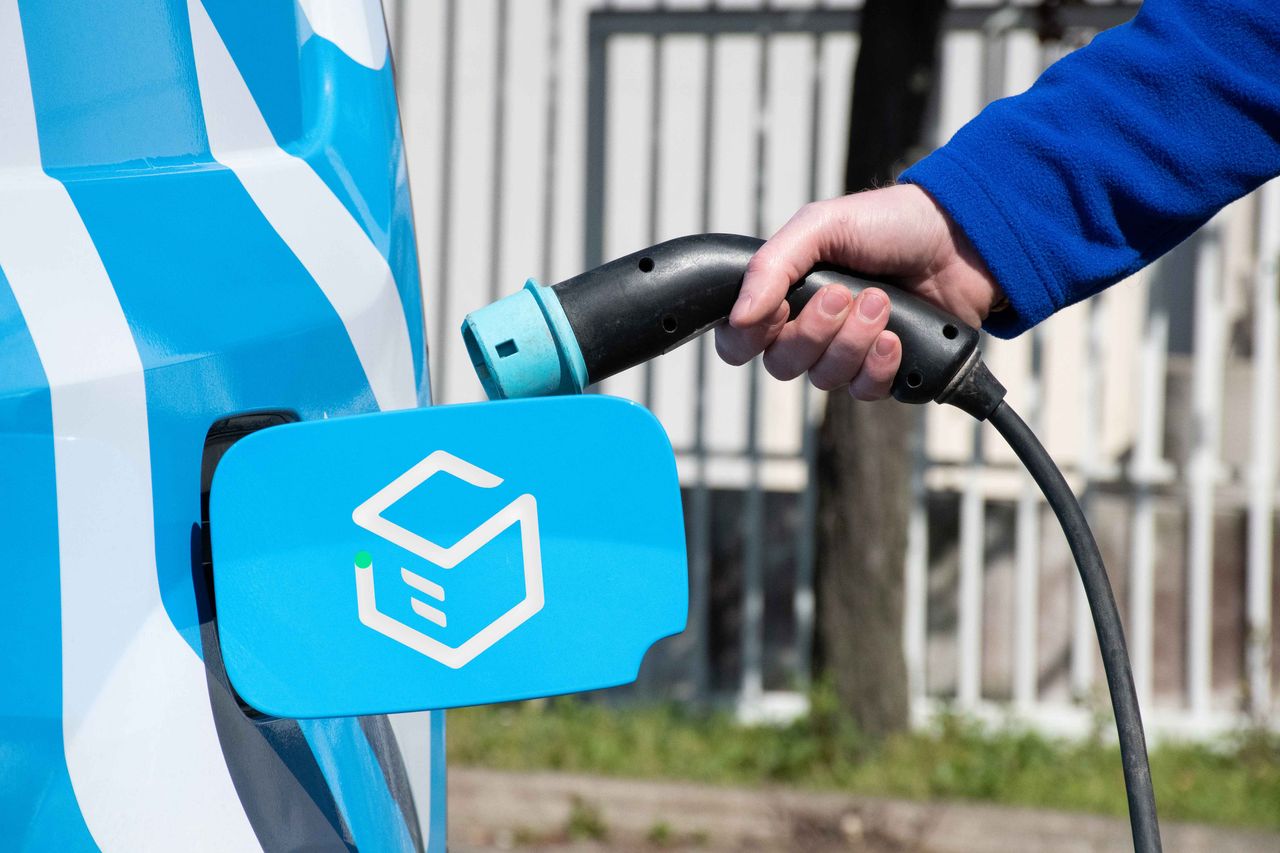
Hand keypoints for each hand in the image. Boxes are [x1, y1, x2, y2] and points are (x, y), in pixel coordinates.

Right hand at [715, 184, 1002, 399]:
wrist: (963, 239)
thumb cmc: (891, 223)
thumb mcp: (822, 224)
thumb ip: (772, 265)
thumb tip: (740, 315)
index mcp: (785, 293)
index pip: (739, 340)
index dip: (752, 335)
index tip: (780, 308)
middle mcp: (810, 328)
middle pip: (781, 366)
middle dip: (815, 332)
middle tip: (845, 294)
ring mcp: (847, 353)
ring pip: (824, 380)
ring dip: (853, 342)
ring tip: (883, 302)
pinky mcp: (885, 371)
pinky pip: (863, 391)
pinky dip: (880, 365)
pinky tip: (897, 337)